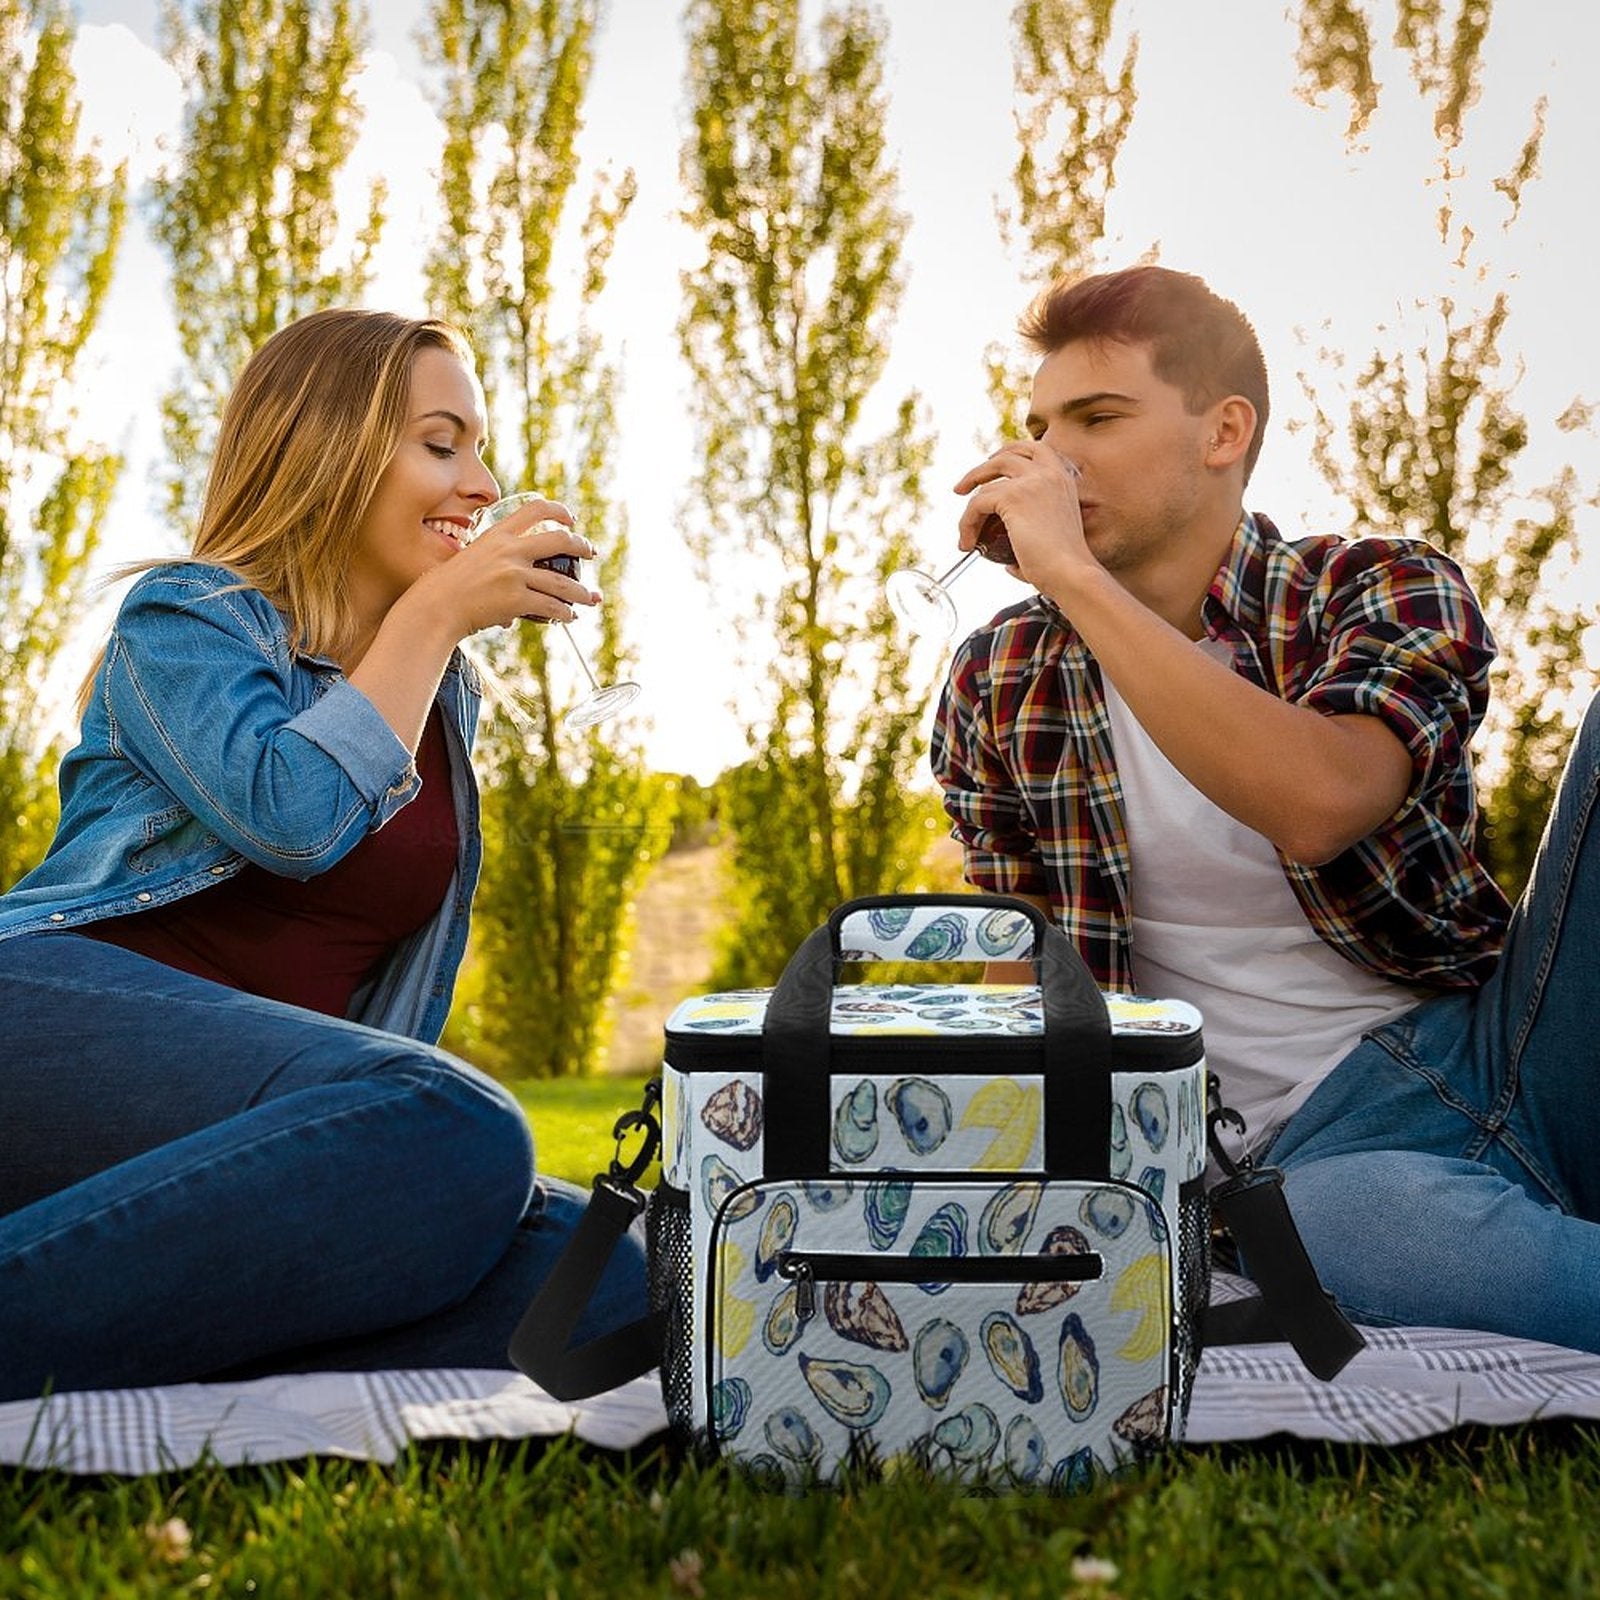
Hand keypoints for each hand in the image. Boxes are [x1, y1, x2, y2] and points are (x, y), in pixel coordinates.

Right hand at [423, 497, 601, 638]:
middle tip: (590, 552)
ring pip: (562, 582)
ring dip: (581, 592)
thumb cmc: (445, 588)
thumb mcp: (469, 560)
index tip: (570, 520)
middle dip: (581, 546)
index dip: (558, 511)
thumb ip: (492, 564)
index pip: (535, 510)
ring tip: (590, 598)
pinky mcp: (517, 599)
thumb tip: (510, 589)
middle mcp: (509, 550)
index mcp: (497, 535)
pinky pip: (551, 607)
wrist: (434, 608)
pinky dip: (564, 613)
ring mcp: (514, 575)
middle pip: (560, 540)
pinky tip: (569, 617)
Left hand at [952, 442, 1087, 593]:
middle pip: (1006, 456)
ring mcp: (1031, 482)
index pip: (1035, 449)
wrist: (1071, 574)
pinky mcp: (1012, 497)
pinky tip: (968, 542)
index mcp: (1063, 479)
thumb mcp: (1052, 539)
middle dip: (981, 468)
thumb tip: (1011, 563)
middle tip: (963, 486)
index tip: (992, 462)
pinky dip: (966, 523)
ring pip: (986, 482)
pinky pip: (976, 504)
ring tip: (964, 531)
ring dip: (968, 506)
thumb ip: (1033, 538)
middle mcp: (1049, 473)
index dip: (1010, 452)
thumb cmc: (1064, 568)